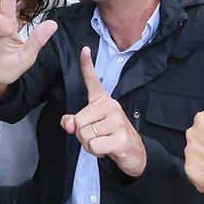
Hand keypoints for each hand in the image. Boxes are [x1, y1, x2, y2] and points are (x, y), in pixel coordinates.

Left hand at [61, 47, 147, 177]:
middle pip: (78, 120)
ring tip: (103, 142)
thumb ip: (73, 122)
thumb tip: (69, 124)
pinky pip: (93, 145)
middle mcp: (111, 105)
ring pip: (84, 134)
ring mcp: (117, 120)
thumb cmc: (108, 137)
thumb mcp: (88, 127)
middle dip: (82, 134)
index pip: (92, 80)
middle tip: (97, 136)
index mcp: (102, 100)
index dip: (87, 65)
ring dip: (89, 144)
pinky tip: (108, 149)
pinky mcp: (121, 137)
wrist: (134, 154)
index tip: (84, 49)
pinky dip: (96, 151)